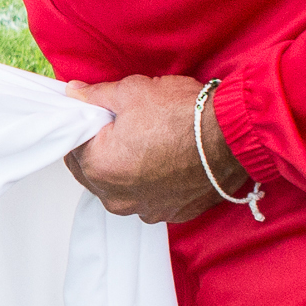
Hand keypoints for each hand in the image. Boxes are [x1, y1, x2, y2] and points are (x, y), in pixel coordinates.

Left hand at [63, 74, 250, 224]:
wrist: (233, 135)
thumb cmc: (182, 113)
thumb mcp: (130, 91)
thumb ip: (95, 95)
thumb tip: (74, 92)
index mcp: (99, 168)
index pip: (72, 149)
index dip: (83, 129)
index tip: (96, 118)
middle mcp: (118, 198)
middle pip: (94, 173)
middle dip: (100, 151)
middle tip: (118, 126)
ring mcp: (147, 210)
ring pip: (122, 188)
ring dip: (125, 169)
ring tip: (145, 142)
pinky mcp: (173, 213)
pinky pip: (150, 198)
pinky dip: (151, 182)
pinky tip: (164, 160)